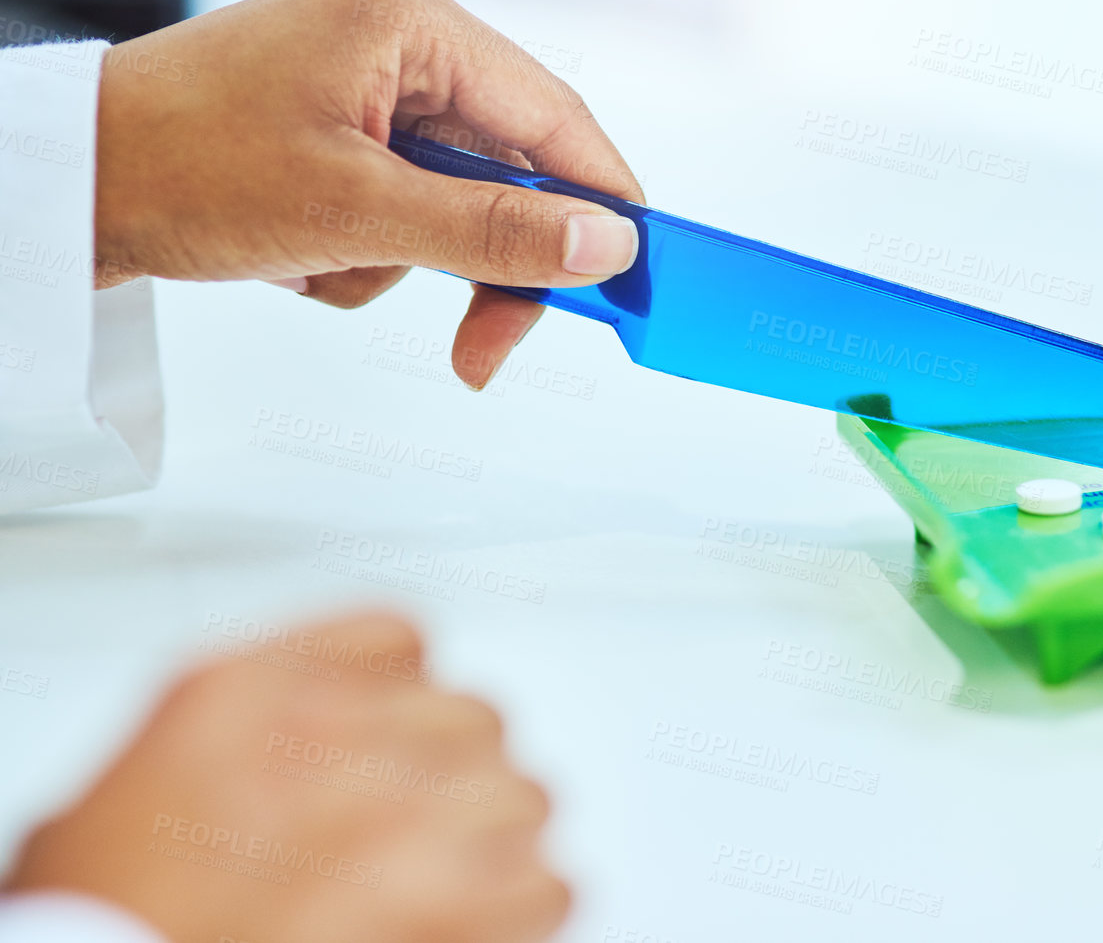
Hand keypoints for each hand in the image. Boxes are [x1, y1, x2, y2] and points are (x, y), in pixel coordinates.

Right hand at [4, 613, 569, 942]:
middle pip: (470, 721)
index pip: (395, 642)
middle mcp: (333, 737)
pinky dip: (522, 911)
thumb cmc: (103, 927)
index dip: (414, 698)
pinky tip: (485, 928)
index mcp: (241, 694)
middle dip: (457, 780)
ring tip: (453, 888)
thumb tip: (304, 757)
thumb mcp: (129, 795)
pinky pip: (543, 882)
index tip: (416, 729)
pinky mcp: (456, 902)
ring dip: (495, 845)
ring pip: (519, 796)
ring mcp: (400, 814)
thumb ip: (241, 746)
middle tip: (427, 834)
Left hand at [94, 0, 643, 387]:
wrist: (69, 185)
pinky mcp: (340, 127)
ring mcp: (367, 82)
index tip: (633, 279)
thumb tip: (610, 247)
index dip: (602, 203)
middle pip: (508, 168)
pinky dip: (367, 252)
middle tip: (482, 350)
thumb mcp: (359, 211)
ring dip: (407, 259)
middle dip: (485, 260)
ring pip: (457, 201)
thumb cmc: (185, 165)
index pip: (553, 118)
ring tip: (325, 265)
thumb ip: (497, 231)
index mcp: (412, 19)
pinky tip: (300, 253)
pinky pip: (404, 207)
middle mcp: (399, 37)